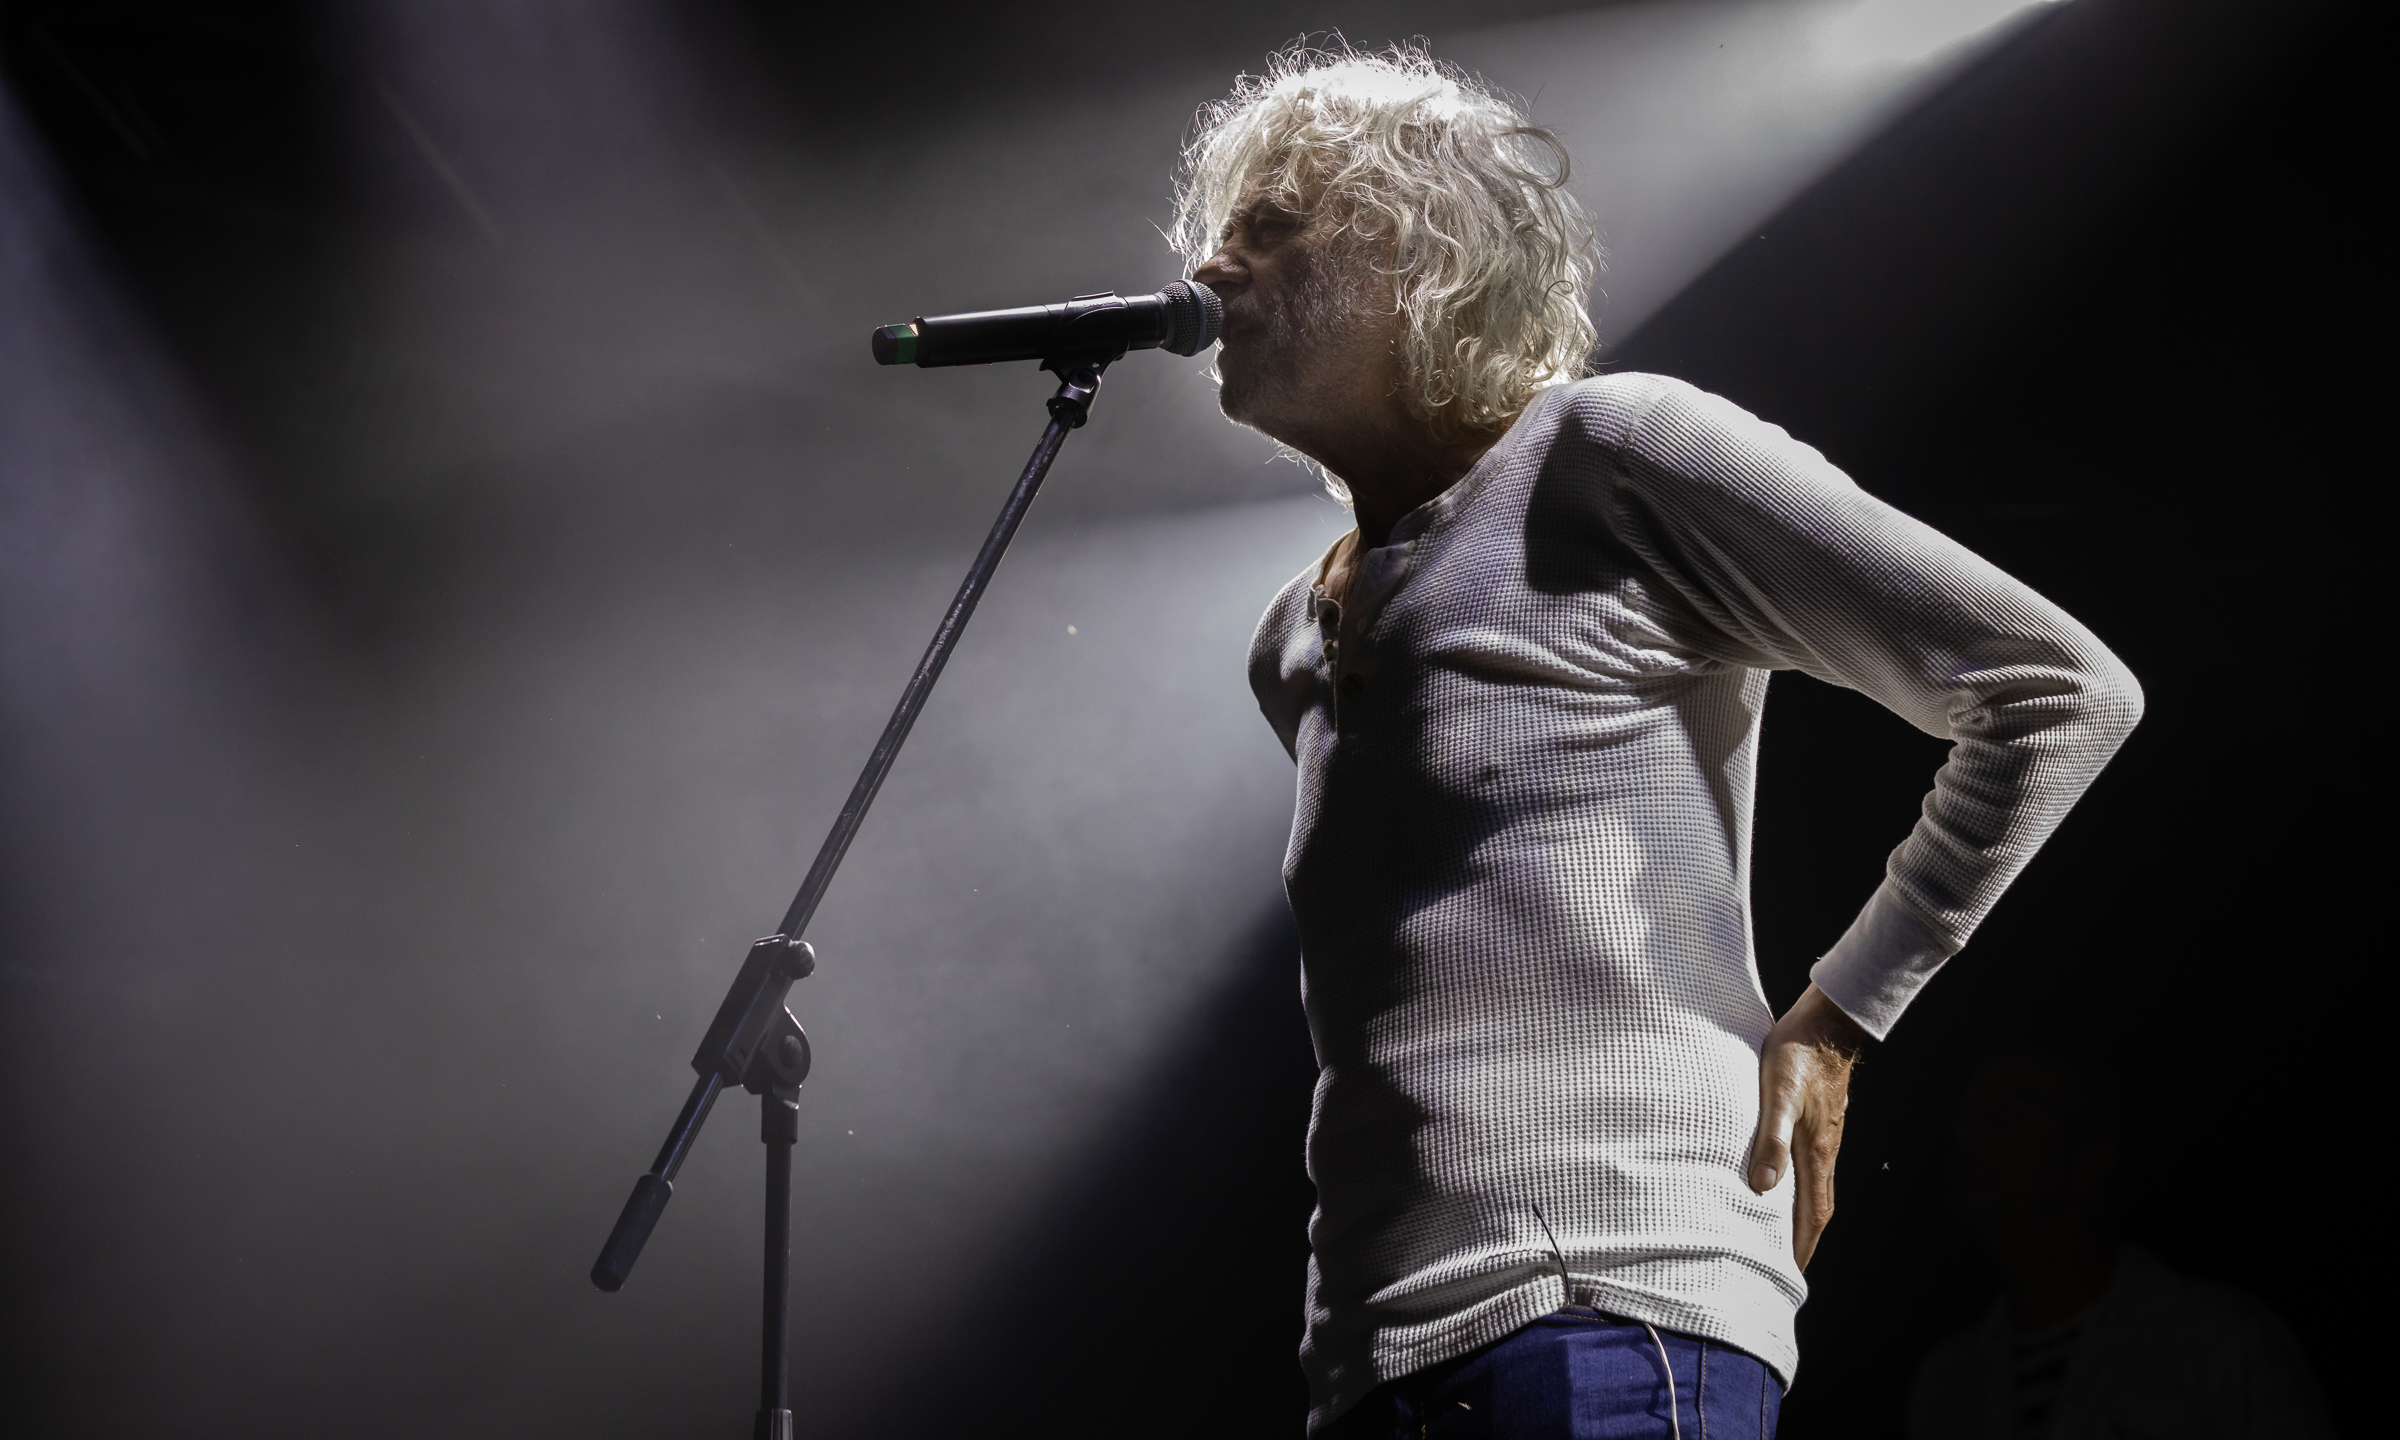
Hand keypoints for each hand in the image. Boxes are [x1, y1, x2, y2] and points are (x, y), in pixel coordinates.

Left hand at [1747, 983, 1870, 1269]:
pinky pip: (1810, 1167)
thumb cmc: (1798, 1053)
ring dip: (1800, 1216)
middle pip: (1817, 1209)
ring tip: (1779, 1236)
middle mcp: (1824, 1150)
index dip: (1801, 1247)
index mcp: (1816, 1151)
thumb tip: (1763, 1187)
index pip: (1812, 1214)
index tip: (1788, 1275)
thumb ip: (1770, 1139)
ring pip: (1814, 1187)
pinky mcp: (1817, 1120)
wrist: (1827, 1021)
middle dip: (1802, 1241)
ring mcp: (1823, 1135)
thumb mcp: (1776, 1094)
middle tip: (1783, 1267)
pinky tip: (1782, 1184)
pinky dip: (1798, 1187)